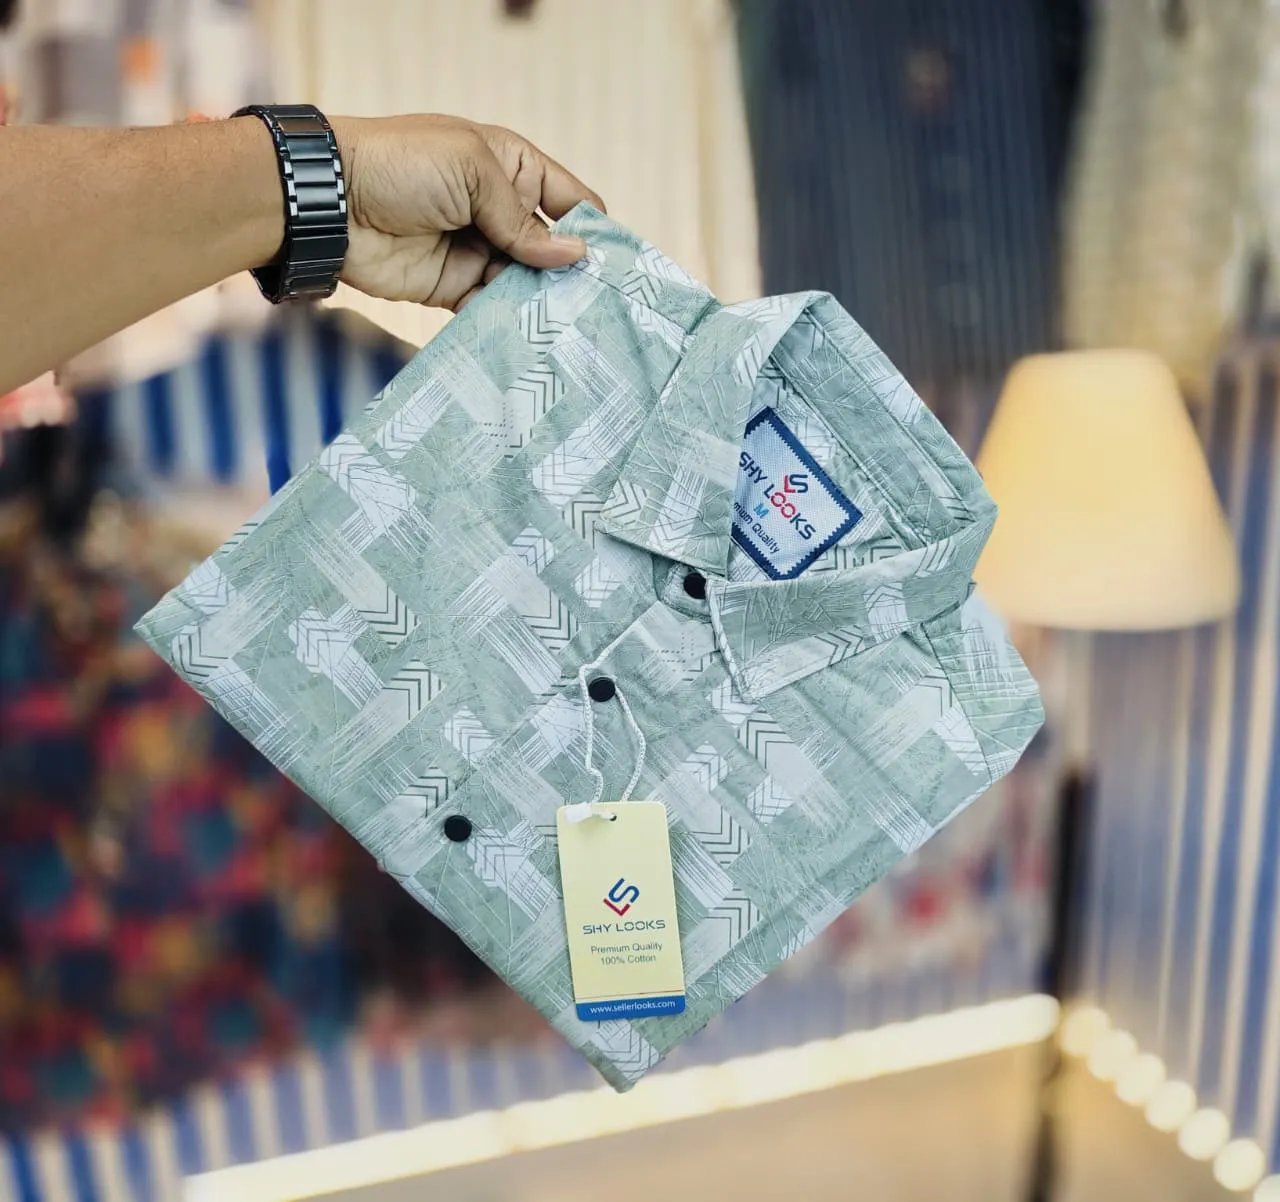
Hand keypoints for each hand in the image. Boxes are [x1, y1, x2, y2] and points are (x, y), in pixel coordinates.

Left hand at [330, 114, 603, 310]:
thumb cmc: (402, 165)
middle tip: (599, 308)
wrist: (332, 203)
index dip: (594, 227)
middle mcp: (500, 209)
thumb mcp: (473, 172)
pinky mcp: (454, 286)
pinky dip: (508, 320)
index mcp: (511, 167)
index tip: (616, 264)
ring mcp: (478, 249)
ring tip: (570, 329)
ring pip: (525, 282)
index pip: (569, 198)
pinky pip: (491, 307)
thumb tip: (573, 255)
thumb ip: (522, 219)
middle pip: (551, 248)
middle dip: (571, 274)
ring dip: (542, 302)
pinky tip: (530, 337)